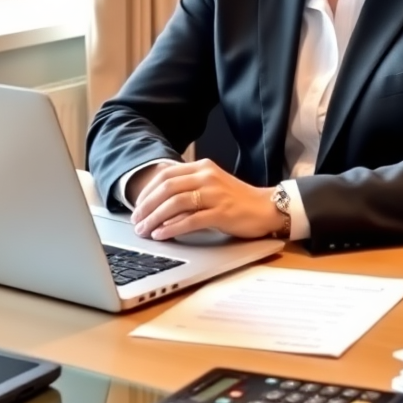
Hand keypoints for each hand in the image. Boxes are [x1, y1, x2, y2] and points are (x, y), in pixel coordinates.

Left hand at [131, 159, 283, 240]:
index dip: (146, 192)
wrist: (267, 208)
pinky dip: (172, 228)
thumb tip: (157, 199)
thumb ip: (188, 186)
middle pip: (167, 188)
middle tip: (136, 221)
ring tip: (144, 230)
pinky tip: (162, 235)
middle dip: (146, 206)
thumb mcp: (211, 184)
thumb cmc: (236, 200)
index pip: (165, 175)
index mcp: (202, 167)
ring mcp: (215, 194)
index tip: (136, 207)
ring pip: (175, 203)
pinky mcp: (222, 212)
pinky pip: (191, 220)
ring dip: (155, 218)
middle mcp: (207, 177)